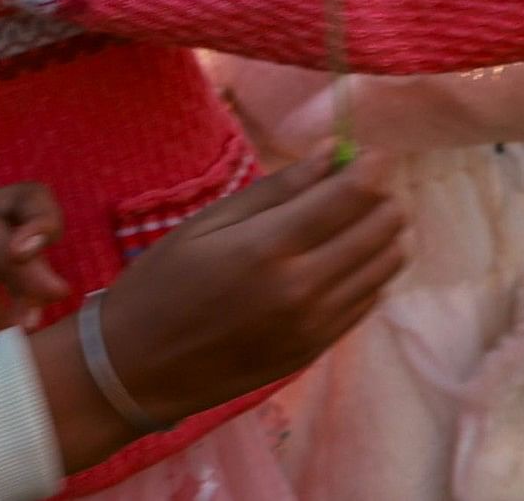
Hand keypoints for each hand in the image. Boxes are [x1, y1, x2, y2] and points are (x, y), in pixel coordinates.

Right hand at [32, 150, 405, 473]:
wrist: (136, 371)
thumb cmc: (160, 285)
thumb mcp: (207, 224)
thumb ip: (277, 189)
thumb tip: (330, 152)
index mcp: (269, 248)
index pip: (357, 195)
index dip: (374, 165)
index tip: (368, 155)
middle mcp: (303, 290)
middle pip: (384, 228)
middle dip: (380, 196)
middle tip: (352, 188)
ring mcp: (314, 326)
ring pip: (388, 264)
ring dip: (380, 234)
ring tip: (347, 223)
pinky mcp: (315, 351)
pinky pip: (369, 300)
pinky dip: (367, 272)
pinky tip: (336, 262)